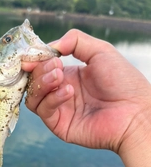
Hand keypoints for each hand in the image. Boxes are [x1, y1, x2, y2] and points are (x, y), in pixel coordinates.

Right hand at [22, 29, 150, 155]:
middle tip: (56, 65)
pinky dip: (52, 98)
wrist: (135, 111)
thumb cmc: (123, 81)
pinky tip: (69, 92)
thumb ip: (76, 41)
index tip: (31, 55)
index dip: (35, 60)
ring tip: (59, 76)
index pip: (42, 68)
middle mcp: (61, 92)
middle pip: (34, 81)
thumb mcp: (101, 51)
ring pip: (33, 97)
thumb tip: (51, 46)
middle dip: (40, 70)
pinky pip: (44, 111)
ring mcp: (60, 109)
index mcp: (69, 76)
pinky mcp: (60, 125)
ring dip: (42, 83)